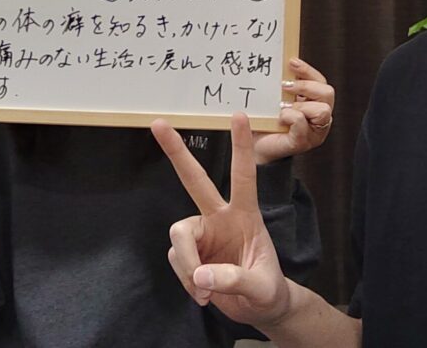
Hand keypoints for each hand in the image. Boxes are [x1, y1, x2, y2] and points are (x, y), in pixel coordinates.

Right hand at [152, 113, 290, 327]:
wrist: (260, 310)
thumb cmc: (268, 291)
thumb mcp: (261, 288)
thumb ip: (234, 280)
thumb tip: (200, 276)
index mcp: (246, 215)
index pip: (244, 176)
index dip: (241, 147)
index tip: (240, 115)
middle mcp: (220, 217)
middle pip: (194, 180)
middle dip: (176, 152)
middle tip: (158, 123)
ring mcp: (202, 234)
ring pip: (179, 235)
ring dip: (187, 265)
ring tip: (204, 292)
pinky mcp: (190, 253)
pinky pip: (177, 260)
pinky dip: (186, 280)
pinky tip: (201, 294)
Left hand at [253, 57, 333, 164]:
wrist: (255, 145)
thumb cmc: (266, 122)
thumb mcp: (277, 98)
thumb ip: (284, 84)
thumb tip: (282, 63)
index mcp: (314, 102)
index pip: (320, 81)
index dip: (308, 70)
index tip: (291, 63)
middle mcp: (318, 117)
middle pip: (327, 93)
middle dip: (306, 86)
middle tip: (285, 86)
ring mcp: (313, 131)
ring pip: (322, 110)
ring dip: (300, 105)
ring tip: (282, 106)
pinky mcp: (302, 142)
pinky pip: (302, 123)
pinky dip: (289, 117)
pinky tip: (279, 119)